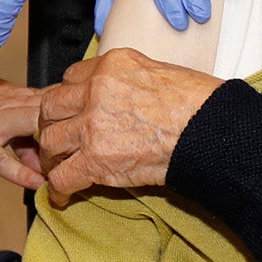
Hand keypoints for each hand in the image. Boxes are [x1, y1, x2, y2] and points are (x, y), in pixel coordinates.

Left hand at [38, 49, 221, 201]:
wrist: (211, 131)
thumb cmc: (197, 103)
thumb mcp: (156, 72)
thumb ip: (126, 80)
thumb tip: (117, 94)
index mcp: (110, 65)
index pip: (69, 78)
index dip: (69, 99)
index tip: (73, 113)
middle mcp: (95, 90)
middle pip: (50, 108)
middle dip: (53, 126)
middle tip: (62, 140)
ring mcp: (93, 125)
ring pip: (49, 141)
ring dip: (54, 157)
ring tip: (64, 167)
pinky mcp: (97, 159)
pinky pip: (62, 177)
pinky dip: (61, 189)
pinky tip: (66, 195)